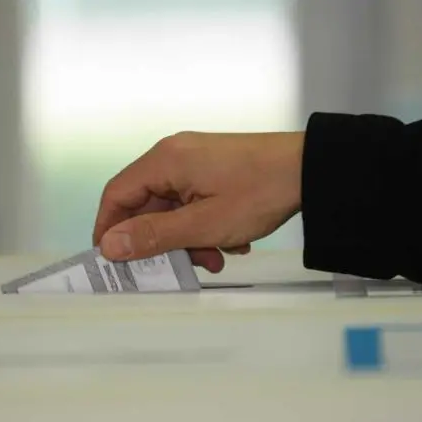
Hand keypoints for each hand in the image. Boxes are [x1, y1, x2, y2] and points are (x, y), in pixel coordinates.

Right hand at [92, 131, 303, 272]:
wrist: (311, 169)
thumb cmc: (260, 192)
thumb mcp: (203, 224)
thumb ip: (154, 236)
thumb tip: (110, 245)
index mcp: (165, 161)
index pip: (117, 195)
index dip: (110, 230)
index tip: (114, 261)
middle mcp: (176, 156)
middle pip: (147, 205)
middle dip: (163, 241)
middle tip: (182, 265)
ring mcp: (197, 161)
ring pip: (174, 209)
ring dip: (189, 239)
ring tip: (217, 257)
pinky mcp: (214, 169)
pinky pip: (195, 203)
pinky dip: (205, 226)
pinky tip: (231, 241)